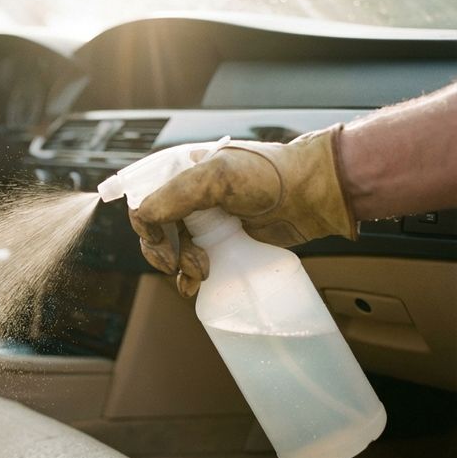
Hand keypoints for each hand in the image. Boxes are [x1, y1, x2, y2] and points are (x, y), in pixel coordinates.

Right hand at [129, 125, 356, 297]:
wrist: (314, 195)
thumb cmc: (271, 175)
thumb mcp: (216, 177)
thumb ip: (173, 196)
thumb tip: (143, 221)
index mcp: (183, 173)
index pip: (145, 199)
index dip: (146, 224)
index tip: (160, 242)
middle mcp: (190, 197)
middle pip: (155, 230)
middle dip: (163, 251)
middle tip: (178, 264)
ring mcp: (207, 221)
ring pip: (173, 249)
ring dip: (179, 265)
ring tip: (201, 272)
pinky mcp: (224, 242)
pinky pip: (193, 262)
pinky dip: (188, 276)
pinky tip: (195, 284)